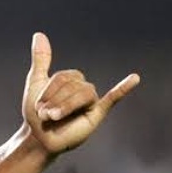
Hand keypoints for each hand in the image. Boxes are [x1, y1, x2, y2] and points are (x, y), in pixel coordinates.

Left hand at [22, 33, 139, 155]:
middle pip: (72, 85)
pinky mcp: (97, 114)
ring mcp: (90, 100)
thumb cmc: (37, 112)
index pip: (63, 77)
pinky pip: (112, 98)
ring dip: (66, 105)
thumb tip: (39, 34)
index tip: (37, 106)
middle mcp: (82, 87)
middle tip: (44, 115)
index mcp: (70, 79)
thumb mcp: (36, 81)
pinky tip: (134, 78)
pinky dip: (123, 88)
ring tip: (52, 117)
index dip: (48, 91)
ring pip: (84, 93)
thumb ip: (41, 59)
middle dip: (54, 100)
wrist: (40, 138)